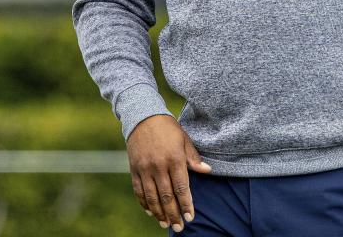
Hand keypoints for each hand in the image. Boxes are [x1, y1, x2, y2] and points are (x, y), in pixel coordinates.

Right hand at [126, 114, 212, 231]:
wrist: (143, 117)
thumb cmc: (168, 129)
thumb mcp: (184, 139)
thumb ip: (194, 158)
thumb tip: (208, 171)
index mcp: (174, 159)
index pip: (181, 187)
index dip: (186, 204)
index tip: (191, 217)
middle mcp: (159, 166)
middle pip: (167, 196)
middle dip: (174, 214)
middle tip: (179, 227)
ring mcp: (144, 169)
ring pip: (152, 197)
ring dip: (159, 213)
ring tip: (166, 223)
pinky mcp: (134, 169)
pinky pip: (138, 191)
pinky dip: (144, 203)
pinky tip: (150, 212)